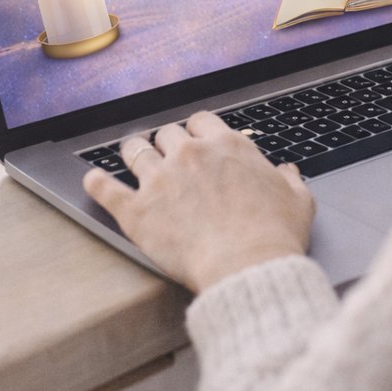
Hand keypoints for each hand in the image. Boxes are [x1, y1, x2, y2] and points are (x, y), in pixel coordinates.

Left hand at [82, 111, 315, 292]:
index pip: (200, 122)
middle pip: (166, 134)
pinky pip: (105, 188)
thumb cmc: (275, 236)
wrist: (248, 268)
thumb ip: (290, 180)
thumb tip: (287, 172)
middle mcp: (189, 155)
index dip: (197, 133)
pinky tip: (93, 180)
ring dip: (133, 153)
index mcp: (226, 146)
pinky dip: (97, 183)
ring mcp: (159, 180)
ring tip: (131, 158)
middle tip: (167, 158)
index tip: (196, 143)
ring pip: (134, 150)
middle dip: (167, 144)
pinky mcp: (136, 211)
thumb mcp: (298, 201)